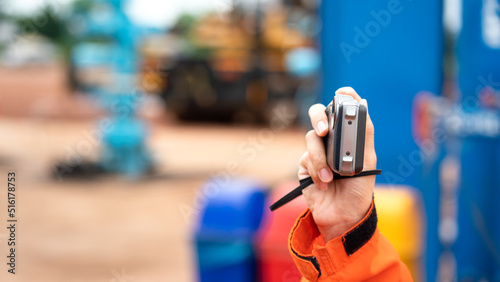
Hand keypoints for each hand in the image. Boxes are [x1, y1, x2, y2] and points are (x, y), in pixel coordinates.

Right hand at [299, 87, 376, 242]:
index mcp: (348, 135)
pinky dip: (316, 170)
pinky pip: (306, 158)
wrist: (343, 215)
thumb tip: (362, 103)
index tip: (342, 92)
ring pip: (311, 139)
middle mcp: (331, 140)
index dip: (343, 97)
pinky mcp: (305, 165)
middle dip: (318, 118)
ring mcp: (317, 152)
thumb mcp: (368, 160)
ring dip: (320, 158)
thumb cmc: (359, 189)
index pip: (344, 110)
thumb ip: (364, 133)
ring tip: (331, 175)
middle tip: (323, 130)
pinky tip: (324, 183)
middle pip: (319, 115)